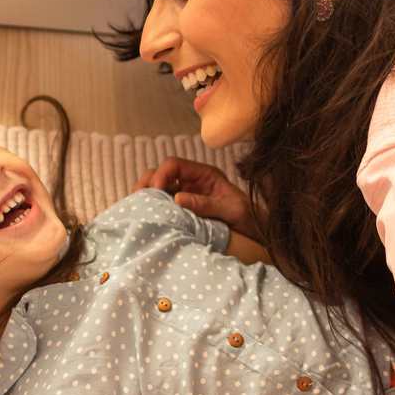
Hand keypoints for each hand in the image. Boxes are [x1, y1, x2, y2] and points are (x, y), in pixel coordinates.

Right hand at [133, 157, 263, 242]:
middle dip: (147, 182)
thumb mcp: (230, 209)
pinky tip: (147, 216)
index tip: (155, 190)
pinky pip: (163, 204)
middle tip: (138, 198)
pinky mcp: (182, 209)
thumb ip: (205, 204)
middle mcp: (191, 181)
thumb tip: (177, 198)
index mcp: (204, 174)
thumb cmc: (246, 217)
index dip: (161, 174)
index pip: (174, 165)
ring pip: (158, 188)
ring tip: (138, 207)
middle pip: (161, 173)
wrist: (255, 230)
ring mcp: (185, 194)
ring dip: (147, 195)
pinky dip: (153, 207)